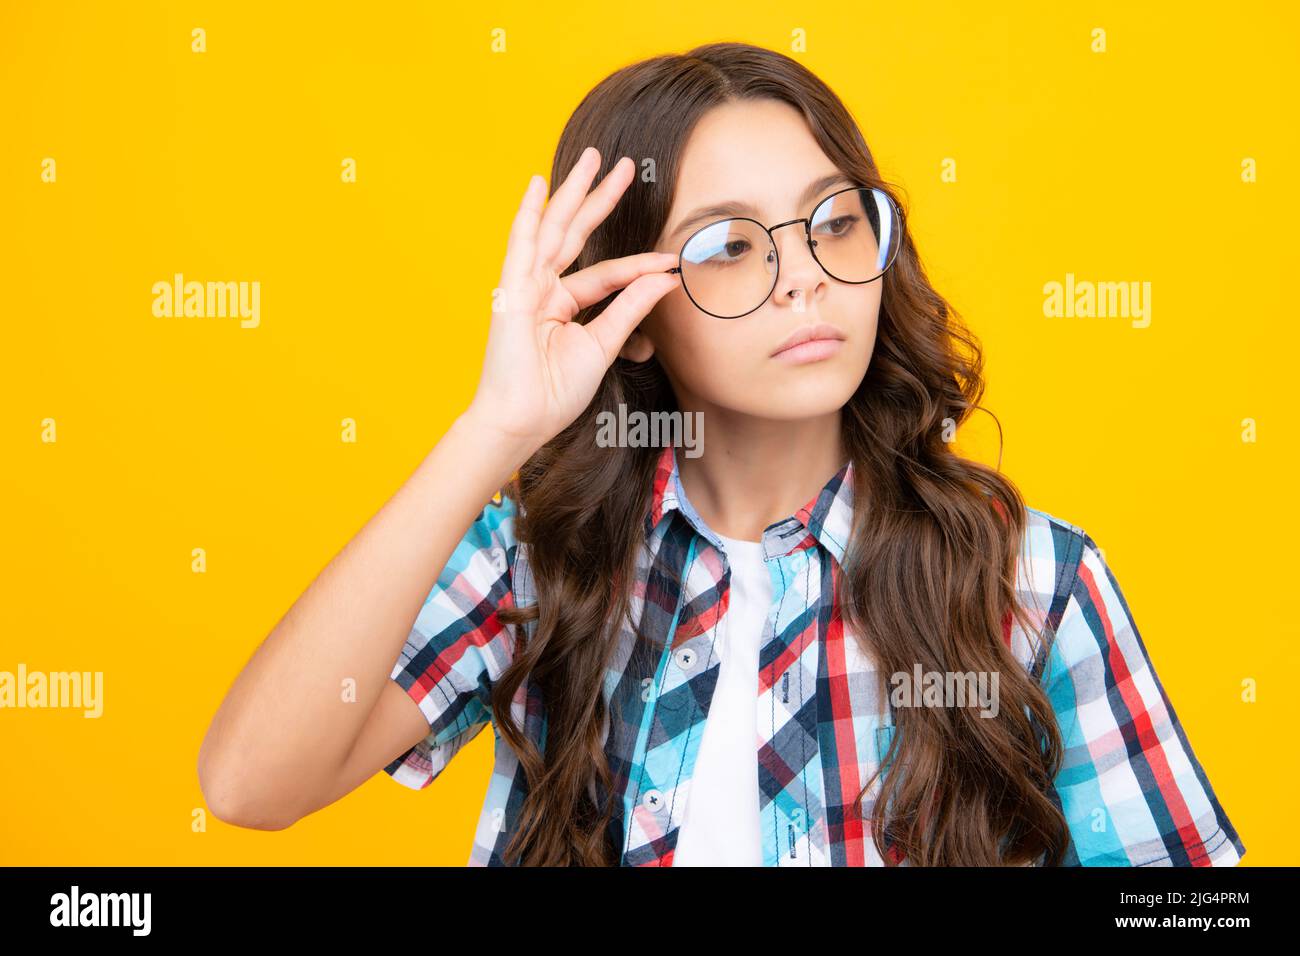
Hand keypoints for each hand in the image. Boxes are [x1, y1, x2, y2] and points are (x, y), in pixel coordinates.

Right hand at [463, 146, 680, 452]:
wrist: (524, 419)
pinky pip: (522, 244)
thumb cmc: (554, 393)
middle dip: (600, 198)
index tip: (672, 259)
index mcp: (563, 305)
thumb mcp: (603, 345)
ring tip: (594, 159)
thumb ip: (630, 308)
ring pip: (555, 229)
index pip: (608, 274)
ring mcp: (526, 286)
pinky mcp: (511, 290)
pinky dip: (530, 213)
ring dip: (574, 192)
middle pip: (577, 234)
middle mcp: (543, 289)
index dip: (640, 265)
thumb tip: (664, 278)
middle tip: (624, 165)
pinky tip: (539, 184)